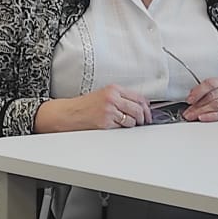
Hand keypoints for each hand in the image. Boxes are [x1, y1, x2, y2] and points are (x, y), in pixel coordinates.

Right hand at [35, 85, 151, 132]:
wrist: (68, 113)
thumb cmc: (84, 106)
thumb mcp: (104, 95)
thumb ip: (121, 98)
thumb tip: (140, 106)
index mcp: (113, 89)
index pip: (139, 97)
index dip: (147, 107)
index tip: (148, 112)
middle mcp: (112, 98)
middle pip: (138, 108)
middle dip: (144, 117)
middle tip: (144, 122)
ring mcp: (109, 111)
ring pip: (132, 119)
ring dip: (134, 124)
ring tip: (129, 124)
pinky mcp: (105, 122)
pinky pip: (122, 128)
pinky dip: (123, 129)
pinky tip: (118, 127)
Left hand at [182, 78, 217, 121]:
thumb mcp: (215, 90)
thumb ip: (202, 93)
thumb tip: (190, 99)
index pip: (210, 83)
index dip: (198, 92)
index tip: (189, 99)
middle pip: (212, 96)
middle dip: (198, 105)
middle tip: (189, 112)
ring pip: (217, 105)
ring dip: (202, 111)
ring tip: (193, 115)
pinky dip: (211, 116)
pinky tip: (203, 118)